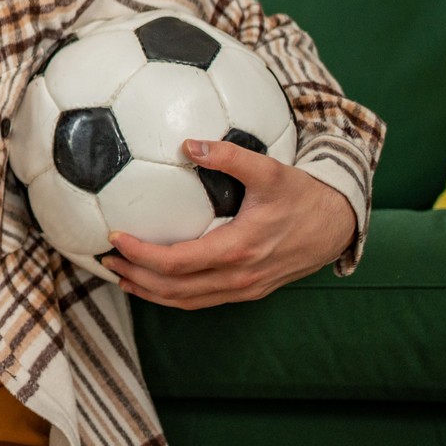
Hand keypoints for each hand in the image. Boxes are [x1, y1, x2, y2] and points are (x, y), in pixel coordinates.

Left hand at [103, 138, 356, 310]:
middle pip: (174, 290)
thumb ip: (229, 156)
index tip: (115, 238)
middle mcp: (239, 277)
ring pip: (186, 301)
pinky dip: (173, 296)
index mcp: (238, 250)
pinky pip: (203, 301)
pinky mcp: (249, 290)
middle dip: (136, 277)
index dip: (141, 255)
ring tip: (121, 275)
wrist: (339, 225)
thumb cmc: (302, 195)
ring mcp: (245, 288)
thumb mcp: (269, 170)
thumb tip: (189, 144)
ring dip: (150, 292)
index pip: (176, 262)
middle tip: (106, 260)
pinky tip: (155, 283)